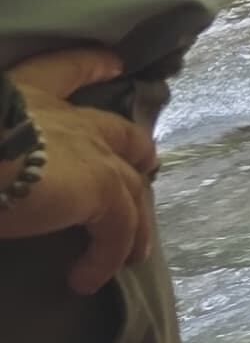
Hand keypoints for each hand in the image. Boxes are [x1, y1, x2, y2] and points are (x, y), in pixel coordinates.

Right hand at [0, 51, 157, 295]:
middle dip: (134, 151)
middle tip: (143, 169)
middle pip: (118, 133)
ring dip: (133, 223)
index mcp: (24, 96)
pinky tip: (84, 280)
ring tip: (132, 252)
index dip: (90, 65)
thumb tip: (6, 181)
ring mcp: (91, 150)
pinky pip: (119, 228)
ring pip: (130, 187)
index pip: (63, 70)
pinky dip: (106, 257)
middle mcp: (63, 117)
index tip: (112, 62)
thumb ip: (3, 152)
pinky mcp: (102, 187)